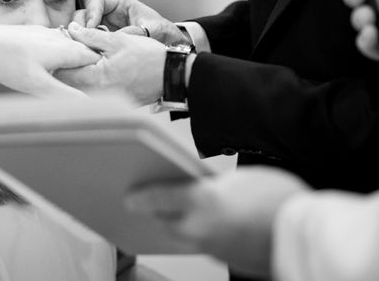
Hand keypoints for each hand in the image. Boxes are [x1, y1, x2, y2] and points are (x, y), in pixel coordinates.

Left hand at [0, 25, 101, 96]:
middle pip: (81, 51)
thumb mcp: (37, 85)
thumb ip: (65, 95)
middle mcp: (57, 37)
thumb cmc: (7, 63)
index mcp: (65, 48)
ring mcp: (43, 33)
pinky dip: (55, 54)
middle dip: (87, 66)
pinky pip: (51, 43)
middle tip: (89, 84)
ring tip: (68, 76)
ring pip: (66, 46)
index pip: (94, 58)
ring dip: (71, 60)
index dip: (100, 71)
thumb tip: (89, 105)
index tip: (104, 85)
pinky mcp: (31, 33)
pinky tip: (45, 64)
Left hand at [55, 23, 165, 103]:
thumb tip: (71, 29)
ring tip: (77, 59)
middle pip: (68, 83)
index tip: (55, 47)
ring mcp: (105, 100)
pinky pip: (92, 92)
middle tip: (64, 52)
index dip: (56, 58)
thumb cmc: (149, 58)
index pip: (63, 72)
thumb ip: (90, 36)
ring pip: (79, 88)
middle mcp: (97, 93)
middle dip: (64, 67)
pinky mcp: (113, 102)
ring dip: (75, 74)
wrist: (172, 76)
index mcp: (95, 78)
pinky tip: (93, 69)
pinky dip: (88, 81)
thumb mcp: (118, 39)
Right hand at [72, 0, 187, 43]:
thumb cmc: (163, 33)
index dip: (91, 11)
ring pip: (83, 27)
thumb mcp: (152, 30)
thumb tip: (118, 37)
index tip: (91, 26)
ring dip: (81, 36)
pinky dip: (86, 46)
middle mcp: (110, 14)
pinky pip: (89, 41)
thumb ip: (135, 32)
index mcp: (121, 4)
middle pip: (85, 12)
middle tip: (82, 38)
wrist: (169, 46)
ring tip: (84, 47)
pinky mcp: (104, 42)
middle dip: (80, 24)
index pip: (97, 0)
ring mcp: (105, 28)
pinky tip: (89, 54)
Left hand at [125, 167, 308, 278]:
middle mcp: (202, 229)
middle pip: (165, 221)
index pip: (160, 197)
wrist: (308, 236)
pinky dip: (193, 235)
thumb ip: (210, 182)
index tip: (128, 196)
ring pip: (181, 237)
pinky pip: (200, 246)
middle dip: (154, 210)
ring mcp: (213, 249)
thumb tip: (195, 187)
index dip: (141, 196)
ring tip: (168, 209)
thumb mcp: (239, 177)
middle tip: (145, 196)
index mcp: (204, 202)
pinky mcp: (225, 260)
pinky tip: (198, 223)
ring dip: (173, 224)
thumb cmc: (280, 199)